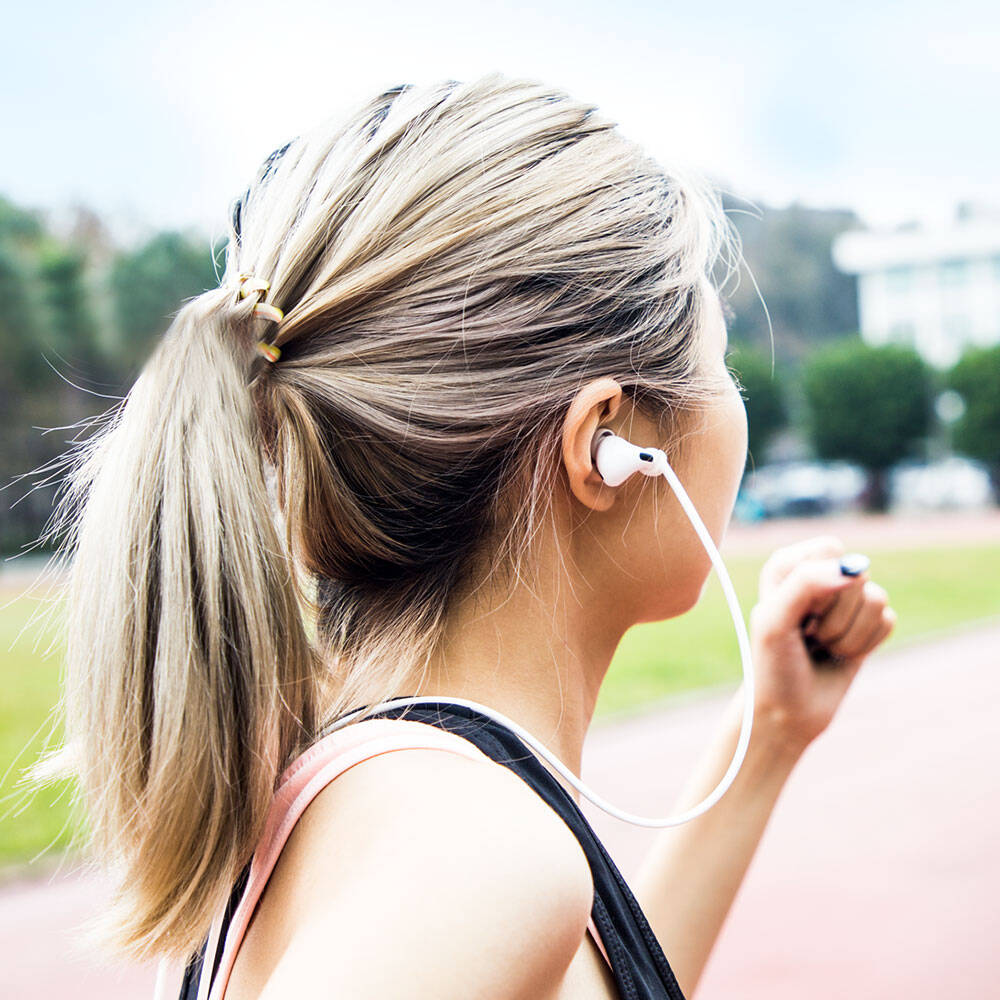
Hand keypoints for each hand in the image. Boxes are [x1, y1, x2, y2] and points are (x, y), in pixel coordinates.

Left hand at [747, 534, 896, 753]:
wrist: (790, 711)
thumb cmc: (774, 664)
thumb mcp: (775, 621)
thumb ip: (805, 584)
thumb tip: (854, 568)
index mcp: (787, 564)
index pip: (830, 550)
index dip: (820, 586)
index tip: (798, 614)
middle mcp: (818, 575)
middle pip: (857, 574)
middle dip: (834, 616)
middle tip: (808, 635)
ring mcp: (846, 599)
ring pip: (876, 598)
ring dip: (848, 634)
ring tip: (822, 646)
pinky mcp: (868, 623)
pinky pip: (888, 620)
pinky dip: (864, 644)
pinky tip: (841, 654)